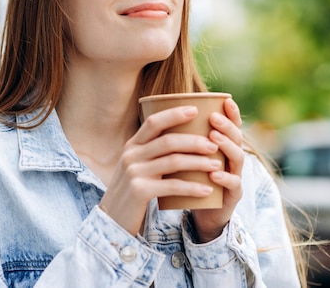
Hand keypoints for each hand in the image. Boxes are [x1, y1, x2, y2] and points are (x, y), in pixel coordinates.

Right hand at [99, 105, 222, 235]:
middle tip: (215, 145)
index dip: (174, 114)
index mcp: (132, 145)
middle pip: (168, 141)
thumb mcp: (138, 166)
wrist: (112, 220)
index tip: (196, 109)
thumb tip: (183, 136)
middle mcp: (131, 155)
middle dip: (195, 141)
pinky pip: (172, 186)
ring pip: (173, 161)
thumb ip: (153, 152)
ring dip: (199, 162)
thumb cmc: (133, 190)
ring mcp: (134, 173)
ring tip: (217, 164)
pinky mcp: (139, 191)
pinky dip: (192, 187)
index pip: (153, 122)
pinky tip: (207, 190)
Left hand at [191, 98, 243, 242]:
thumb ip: (183, 139)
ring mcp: (235, 176)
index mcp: (224, 147)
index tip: (226, 100)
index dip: (232, 113)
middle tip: (213, 118)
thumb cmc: (193, 180)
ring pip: (238, 158)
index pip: (232, 126)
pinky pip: (233, 184)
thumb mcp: (189, 157)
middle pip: (237, 138)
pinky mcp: (232, 195)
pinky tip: (215, 173)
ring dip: (226, 146)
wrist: (202, 213)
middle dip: (227, 126)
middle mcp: (233, 159)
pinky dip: (224, 178)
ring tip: (213, 138)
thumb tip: (159, 113)